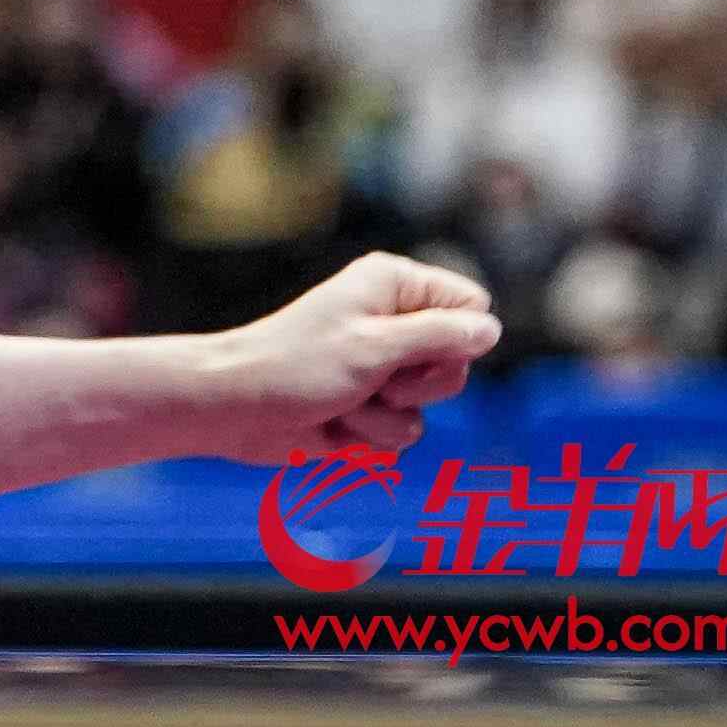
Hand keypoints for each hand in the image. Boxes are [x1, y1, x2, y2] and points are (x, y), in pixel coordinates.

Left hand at [193, 251, 501, 466]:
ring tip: (341, 402)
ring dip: (383, 419)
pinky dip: (366, 439)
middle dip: (416, 389)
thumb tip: (490, 329)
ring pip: (426, 411)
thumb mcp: (374, 346)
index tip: (412, 351)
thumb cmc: (295, 366)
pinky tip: (330, 425)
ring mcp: (380, 368)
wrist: (236, 408)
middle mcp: (391, 323)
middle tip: (374, 382)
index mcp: (393, 287)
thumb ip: (438, 336)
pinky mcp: (366, 408)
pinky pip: (400, 437)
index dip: (456, 341)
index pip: (472, 309)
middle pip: (456, 366)